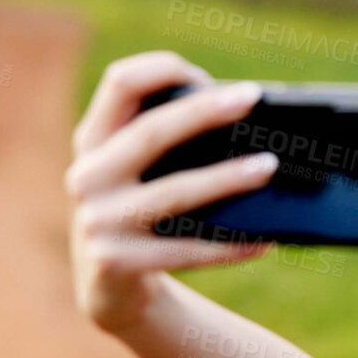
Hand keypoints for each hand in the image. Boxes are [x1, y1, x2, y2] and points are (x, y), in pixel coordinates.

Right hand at [65, 52, 276, 331]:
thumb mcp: (136, 173)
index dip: (161, 69)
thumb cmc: (140, 213)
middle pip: (149, 134)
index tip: (205, 74)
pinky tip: (264, 240)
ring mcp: (98, 222)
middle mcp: (87, 177)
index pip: (119, 84)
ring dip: (226, 178)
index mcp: (93, 142)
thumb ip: (164, 144)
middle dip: (202, 112)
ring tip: (269, 167)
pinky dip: (229, 245)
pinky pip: (186, 251)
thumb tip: (241, 118)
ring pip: (173, 194)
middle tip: (250, 99)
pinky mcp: (117, 263)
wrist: (108, 288)